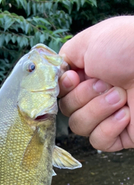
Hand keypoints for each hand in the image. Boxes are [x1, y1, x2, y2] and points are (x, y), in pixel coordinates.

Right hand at [58, 16, 133, 151]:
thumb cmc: (128, 47)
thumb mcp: (89, 42)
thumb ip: (64, 58)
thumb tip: (58, 77)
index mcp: (89, 75)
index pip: (60, 94)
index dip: (62, 90)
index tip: (73, 79)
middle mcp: (97, 95)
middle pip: (67, 112)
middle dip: (83, 98)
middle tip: (106, 83)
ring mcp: (108, 117)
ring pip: (79, 127)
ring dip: (97, 110)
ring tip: (121, 96)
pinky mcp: (120, 136)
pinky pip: (98, 142)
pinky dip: (108, 128)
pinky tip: (125, 114)